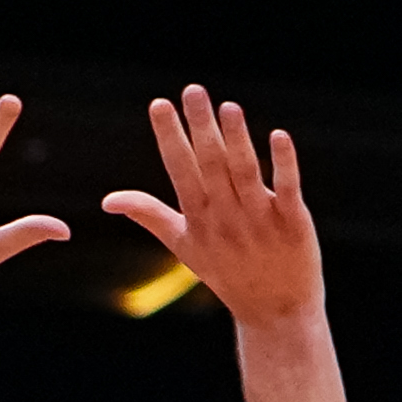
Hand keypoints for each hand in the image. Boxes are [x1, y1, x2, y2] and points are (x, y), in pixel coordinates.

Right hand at [102, 85, 323, 324]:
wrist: (274, 311)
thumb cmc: (227, 274)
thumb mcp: (183, 246)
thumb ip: (149, 216)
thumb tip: (108, 200)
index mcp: (198, 218)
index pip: (180, 169)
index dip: (170, 136)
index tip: (159, 104)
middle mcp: (226, 216)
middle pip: (211, 164)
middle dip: (200, 126)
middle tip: (193, 90)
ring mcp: (259, 219)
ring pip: (245, 172)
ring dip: (237, 138)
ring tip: (227, 107)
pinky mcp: (292, 221)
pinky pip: (287, 188)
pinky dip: (284, 163)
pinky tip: (278, 136)